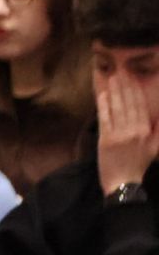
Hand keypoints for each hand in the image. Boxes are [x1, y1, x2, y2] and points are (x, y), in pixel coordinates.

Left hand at [97, 74, 158, 194]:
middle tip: (120, 71)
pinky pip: (104, 119)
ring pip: (117, 108)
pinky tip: (102, 95)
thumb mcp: (155, 146)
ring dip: (114, 92)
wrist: (123, 183)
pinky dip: (103, 106)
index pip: (141, 105)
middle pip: (129, 104)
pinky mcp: (105, 140)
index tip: (132, 77)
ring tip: (112, 78)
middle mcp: (134, 130)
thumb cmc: (139, 164)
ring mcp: (118, 134)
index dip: (136, 90)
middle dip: (125, 86)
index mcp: (146, 130)